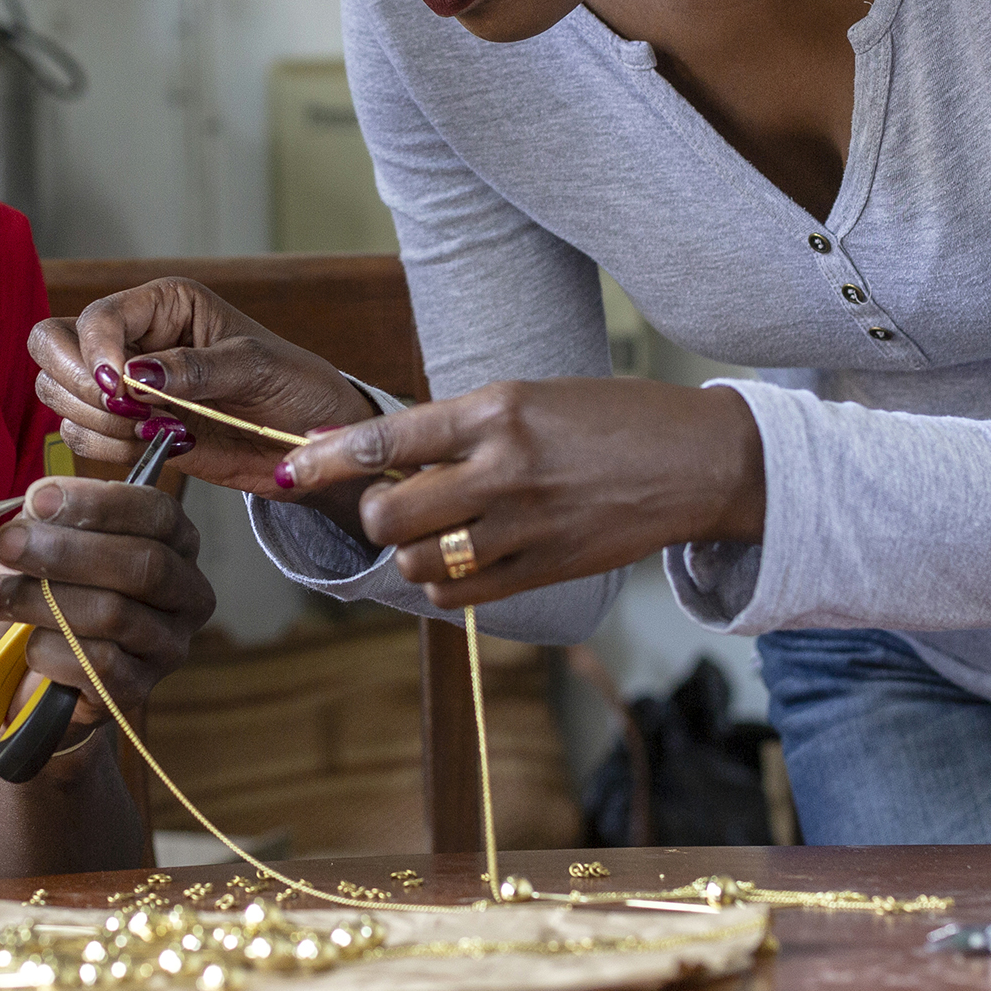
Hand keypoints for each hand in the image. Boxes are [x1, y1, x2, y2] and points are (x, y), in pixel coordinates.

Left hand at [0, 474, 214, 731]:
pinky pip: (98, 664)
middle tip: (8, 545)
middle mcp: (186, 594)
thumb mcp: (45, 540)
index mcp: (175, 544)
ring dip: (44, 600)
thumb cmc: (45, 593)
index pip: (158, 513)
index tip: (38, 499)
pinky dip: (52, 650)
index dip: (99, 503)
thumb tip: (40, 503)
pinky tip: (26, 644)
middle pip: (145, 564)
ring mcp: (167, 647)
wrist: (26, 672)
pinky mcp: (138, 691)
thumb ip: (50, 516)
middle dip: (68, 551)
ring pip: (115, 614)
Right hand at [29, 278, 376, 497]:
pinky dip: (108, 449)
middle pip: (52, 345)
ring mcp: (124, 385)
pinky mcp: (125, 427)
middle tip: (128, 413)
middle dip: (79, 385)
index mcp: (164, 304)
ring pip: (58, 392)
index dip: (96, 352)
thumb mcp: (257, 368)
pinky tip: (159, 445)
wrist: (310, 442)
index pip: (96, 317)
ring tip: (156, 430)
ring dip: (96, 421)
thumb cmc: (296, 386)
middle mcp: (134, 338)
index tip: (121, 390)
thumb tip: (136, 375)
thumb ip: (197, 368)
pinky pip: (81, 435)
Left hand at [273, 379, 766, 605]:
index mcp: (497, 409)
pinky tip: (458, 560)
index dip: (328, 459)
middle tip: (391, 503)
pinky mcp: (546, 569)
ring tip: (432, 532)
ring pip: (417, 559)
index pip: (388, 438)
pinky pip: (460, 593)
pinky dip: (441, 582)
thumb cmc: (611, 419)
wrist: (699, 461)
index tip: (292, 469)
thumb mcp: (531, 397)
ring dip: (409, 551)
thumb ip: (459, 426)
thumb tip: (379, 454)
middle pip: (389, 513)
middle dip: (374, 513)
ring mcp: (526, 525)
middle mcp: (505, 468)